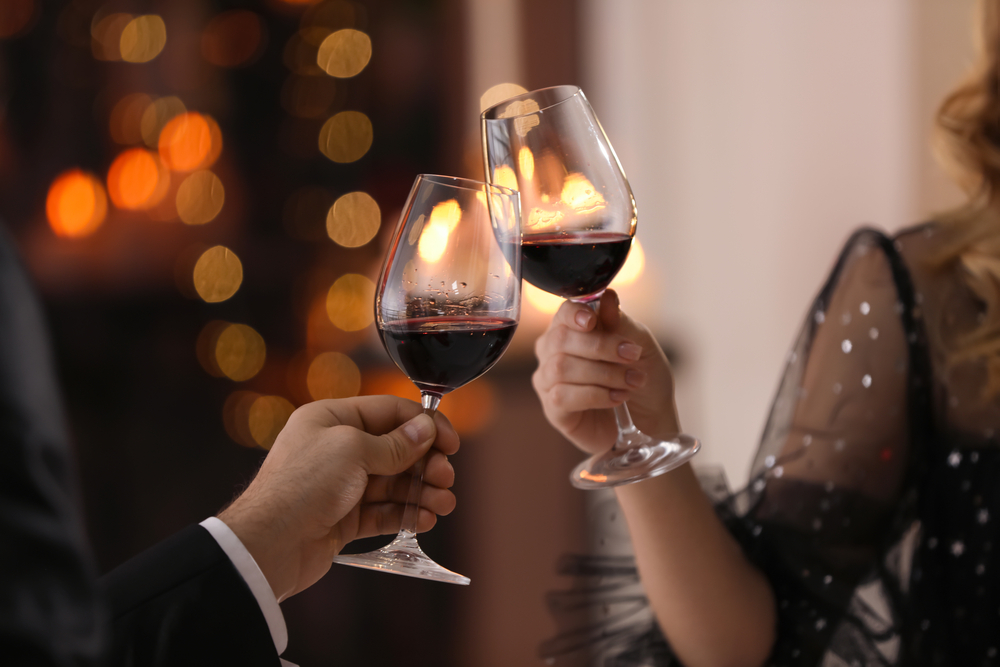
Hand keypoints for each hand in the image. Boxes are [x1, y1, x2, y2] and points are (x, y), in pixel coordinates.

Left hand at [218, 395, 459, 601]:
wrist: (269, 544)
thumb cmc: (300, 486)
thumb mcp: (352, 450)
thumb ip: (395, 443)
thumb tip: (425, 430)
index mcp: (331, 419)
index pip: (388, 411)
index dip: (423, 424)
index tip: (451, 441)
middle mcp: (336, 449)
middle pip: (395, 449)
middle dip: (426, 463)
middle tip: (445, 477)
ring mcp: (340, 485)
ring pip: (393, 483)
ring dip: (422, 491)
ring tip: (444, 503)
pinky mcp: (343, 518)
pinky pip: (383, 511)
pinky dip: (406, 514)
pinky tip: (426, 518)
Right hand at [532, 289, 680, 454]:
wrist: (650, 418)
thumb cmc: (641, 375)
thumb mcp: (640, 344)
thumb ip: (620, 322)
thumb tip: (607, 296)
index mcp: (571, 329)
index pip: (562, 313)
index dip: (574, 314)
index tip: (593, 320)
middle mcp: (552, 352)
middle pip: (560, 339)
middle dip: (600, 346)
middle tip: (632, 355)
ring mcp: (548, 381)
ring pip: (561, 368)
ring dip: (603, 373)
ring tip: (632, 381)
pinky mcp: (553, 410)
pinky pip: (563, 396)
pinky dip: (596, 395)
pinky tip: (618, 397)